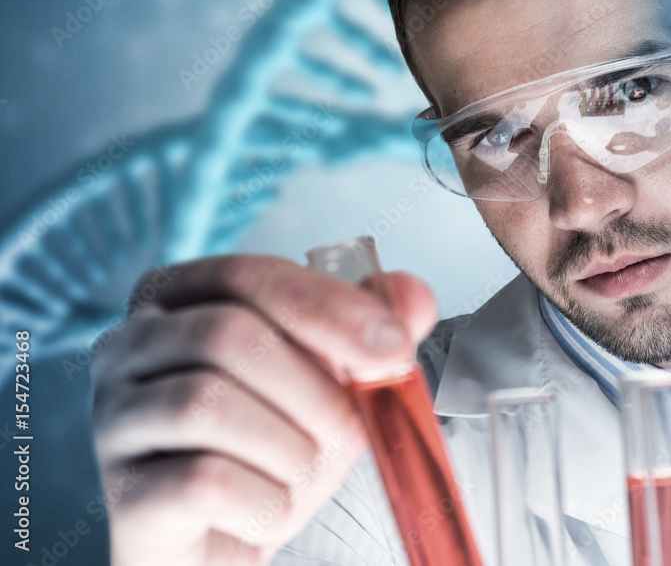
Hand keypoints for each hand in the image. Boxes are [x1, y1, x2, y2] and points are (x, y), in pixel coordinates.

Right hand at [90, 254, 436, 564]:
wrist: (223, 545)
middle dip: (315, 389)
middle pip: (229, 335)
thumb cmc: (269, 453)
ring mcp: (114, 419)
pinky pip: (203, 482)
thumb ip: (367, 333)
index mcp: (178, 300)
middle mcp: (127, 347)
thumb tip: (413, 294)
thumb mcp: (329, 385)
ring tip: (300, 474)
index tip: (394, 347)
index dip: (329, 306)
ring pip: (209, 404)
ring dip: (290, 449)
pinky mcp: (121, 492)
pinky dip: (265, 504)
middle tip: (350, 431)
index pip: (250, 274)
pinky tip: (269, 512)